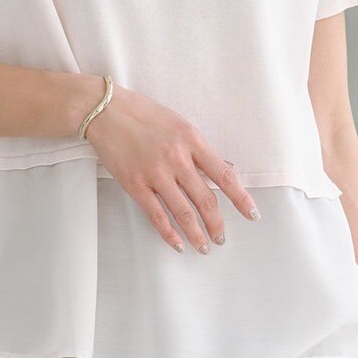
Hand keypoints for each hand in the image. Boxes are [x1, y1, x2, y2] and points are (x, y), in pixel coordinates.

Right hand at [83, 83, 259, 253]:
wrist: (106, 111)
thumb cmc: (143, 114)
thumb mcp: (179, 124)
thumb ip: (199, 148)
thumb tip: (223, 166)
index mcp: (192, 141)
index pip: (224, 175)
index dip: (240, 198)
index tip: (251, 213)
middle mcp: (177, 158)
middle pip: (205, 199)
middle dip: (217, 224)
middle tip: (222, 237)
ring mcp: (155, 173)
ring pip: (183, 212)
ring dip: (196, 234)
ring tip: (204, 247)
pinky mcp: (135, 184)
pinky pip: (156, 215)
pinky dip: (169, 233)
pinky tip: (178, 244)